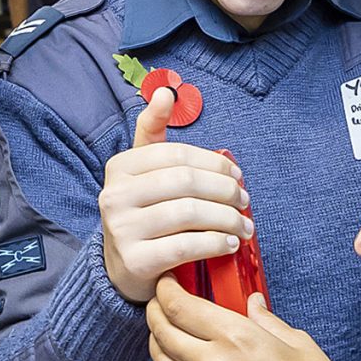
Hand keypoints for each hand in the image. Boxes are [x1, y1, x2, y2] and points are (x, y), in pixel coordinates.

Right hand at [101, 88, 251, 303]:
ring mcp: (122, 229)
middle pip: (186, 182)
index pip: (178, 155)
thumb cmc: (142, 213)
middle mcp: (115, 195)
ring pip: (189, 213)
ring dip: (227, 219)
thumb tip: (165, 91)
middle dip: (225, 191)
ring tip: (243, 227)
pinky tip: (228, 245)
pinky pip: (185, 246)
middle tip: (244, 202)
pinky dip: (214, 244)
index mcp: (120, 167)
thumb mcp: (141, 172)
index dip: (215, 164)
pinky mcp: (135, 261)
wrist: (120, 269)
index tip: (238, 176)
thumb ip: (153, 132)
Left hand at [147, 279, 349, 360]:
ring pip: (159, 360)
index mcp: (237, 338)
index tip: (168, 283)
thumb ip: (266, 319)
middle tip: (160, 302)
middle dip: (156, 310)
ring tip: (165, 332)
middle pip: (162, 330)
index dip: (166, 290)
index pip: (180, 306)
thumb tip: (253, 304)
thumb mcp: (297, 342)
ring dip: (156, 341)